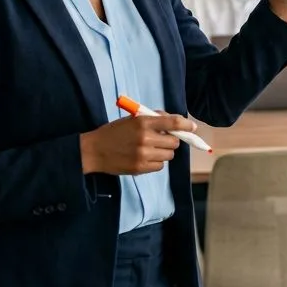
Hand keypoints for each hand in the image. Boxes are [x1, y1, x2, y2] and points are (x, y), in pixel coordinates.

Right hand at [79, 112, 195, 175]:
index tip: (192, 128)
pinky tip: (145, 158)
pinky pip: (160, 166)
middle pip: (174, 142)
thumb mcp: (132, 119)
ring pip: (169, 155)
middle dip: (171, 140)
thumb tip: (175, 122)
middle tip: (162, 140)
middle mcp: (145, 138)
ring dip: (164, 152)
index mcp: (143, 122)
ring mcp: (143, 154)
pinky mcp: (140, 168)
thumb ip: (153, 119)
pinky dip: (157, 163)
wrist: (94, 151)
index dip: (186, 125)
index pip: (172, 122)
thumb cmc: (114, 132)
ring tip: (151, 149)